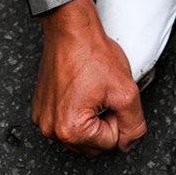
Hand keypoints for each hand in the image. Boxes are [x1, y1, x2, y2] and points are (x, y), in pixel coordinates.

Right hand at [32, 0, 146, 155]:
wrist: (71, 30)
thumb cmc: (92, 53)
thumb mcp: (126, 91)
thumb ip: (134, 125)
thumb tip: (128, 143)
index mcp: (70, 129)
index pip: (111, 143)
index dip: (118, 118)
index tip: (110, 95)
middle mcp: (51, 130)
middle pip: (94, 144)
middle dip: (105, 121)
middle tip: (103, 93)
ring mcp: (43, 120)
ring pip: (81, 134)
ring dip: (92, 117)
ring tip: (92, 90)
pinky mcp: (41, 109)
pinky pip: (66, 121)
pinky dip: (77, 110)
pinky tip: (80, 89)